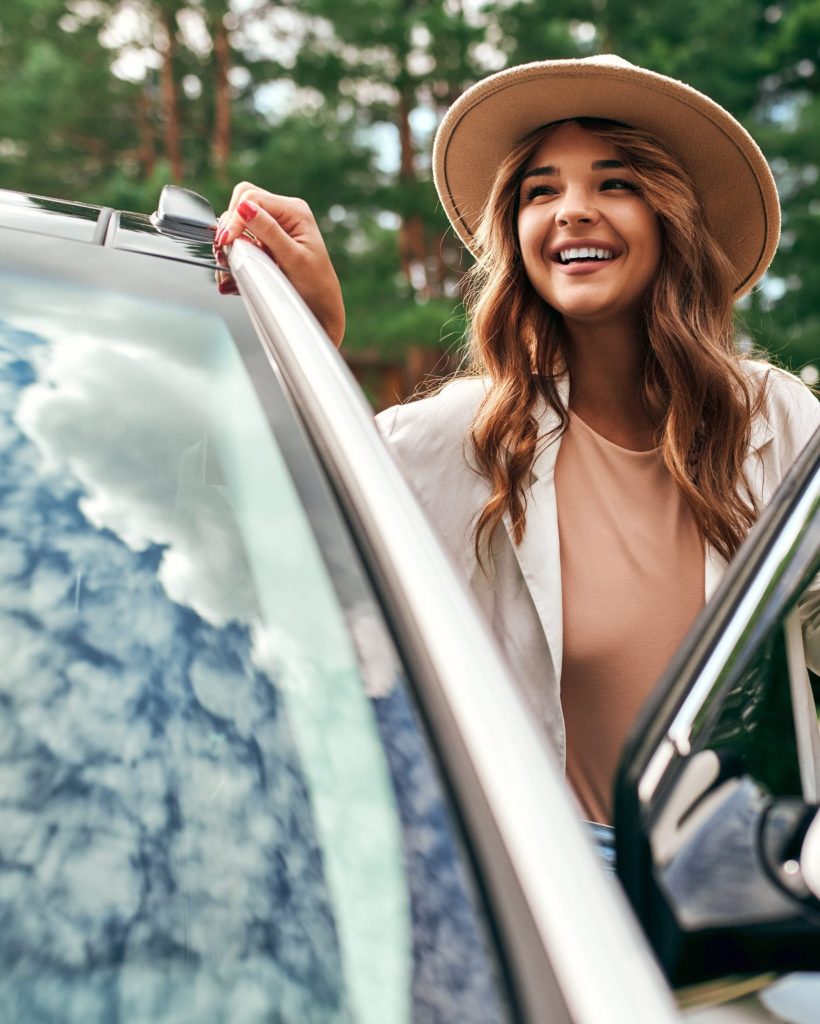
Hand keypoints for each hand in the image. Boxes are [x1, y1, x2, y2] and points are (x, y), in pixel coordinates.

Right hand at [215, 184, 344, 346]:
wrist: (321, 309)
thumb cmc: (316, 285)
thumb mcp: (293, 258)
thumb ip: (269, 231)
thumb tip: (244, 207)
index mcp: (294, 211)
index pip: (252, 197)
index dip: (235, 218)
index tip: (227, 242)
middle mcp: (283, 215)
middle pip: (240, 204)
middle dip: (230, 228)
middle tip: (226, 252)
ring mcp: (273, 229)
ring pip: (237, 223)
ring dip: (229, 244)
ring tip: (229, 266)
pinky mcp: (264, 244)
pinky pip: (240, 241)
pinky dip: (233, 255)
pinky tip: (233, 274)